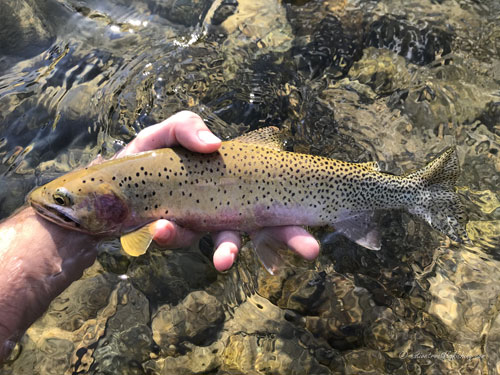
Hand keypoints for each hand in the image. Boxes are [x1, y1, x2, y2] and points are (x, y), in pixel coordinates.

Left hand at [117, 111, 319, 270]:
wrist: (107, 184)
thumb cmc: (146, 155)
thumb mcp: (167, 132)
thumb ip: (188, 127)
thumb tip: (214, 145)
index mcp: (230, 182)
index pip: (269, 199)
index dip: (292, 219)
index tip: (314, 238)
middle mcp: (222, 207)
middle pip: (263, 227)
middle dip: (287, 240)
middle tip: (311, 251)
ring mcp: (199, 223)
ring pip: (224, 242)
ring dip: (228, 251)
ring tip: (225, 261)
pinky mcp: (173, 233)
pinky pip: (180, 238)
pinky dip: (174, 234)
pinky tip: (164, 228)